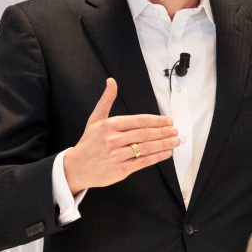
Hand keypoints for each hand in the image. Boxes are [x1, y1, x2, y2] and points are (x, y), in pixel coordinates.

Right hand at [62, 79, 179, 191]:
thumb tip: (111, 82)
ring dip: (164, 144)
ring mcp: (117, 155)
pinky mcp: (120, 169)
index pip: (139, 121)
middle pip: (145, 134)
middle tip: (175, 130)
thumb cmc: (88, 143)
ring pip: (146, 148)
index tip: (168, 121)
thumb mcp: (95, 119)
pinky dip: (156, 157)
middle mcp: (113, 140)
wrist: (76, 167)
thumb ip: (106, 100)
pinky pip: (142, 162)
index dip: (156, 121)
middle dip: (163, 132)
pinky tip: (166, 153)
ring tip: (175, 141)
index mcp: (109, 125)